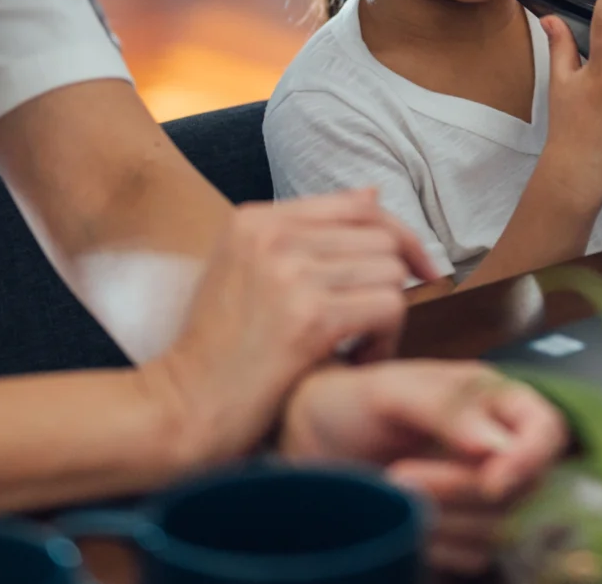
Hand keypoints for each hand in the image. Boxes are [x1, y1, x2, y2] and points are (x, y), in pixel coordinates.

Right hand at [157, 193, 439, 456]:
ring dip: (388, 317)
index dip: (399, 236)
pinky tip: (356, 362)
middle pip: (382, 237)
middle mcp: (272, 234)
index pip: (358, 204)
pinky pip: (388, 307)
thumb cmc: (218, 351)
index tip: (419, 270)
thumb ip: (304, 233)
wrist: (182, 408)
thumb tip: (374, 193)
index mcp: (255, 219)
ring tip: (358, 349)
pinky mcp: (309, 316)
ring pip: (391, 272)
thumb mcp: (246, 272)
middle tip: (369, 329)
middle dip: (393, 284)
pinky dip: (385, 341)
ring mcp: (290, 272)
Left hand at [280, 361, 567, 574]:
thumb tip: (498, 442)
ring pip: (500, 528)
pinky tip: (397, 520)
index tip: (493, 480)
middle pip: (525, 488)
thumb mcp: (386, 389)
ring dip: (442, 519)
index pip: (546, 429)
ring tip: (388, 489)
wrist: (297, 451)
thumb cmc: (341, 404)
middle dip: (463, 491)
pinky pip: (472, 556)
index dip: (532, 458)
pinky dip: (435, 545)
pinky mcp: (459, 535)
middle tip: (399, 477)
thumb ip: (445, 406)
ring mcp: (479, 495)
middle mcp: (495, 448)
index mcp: (490, 400)